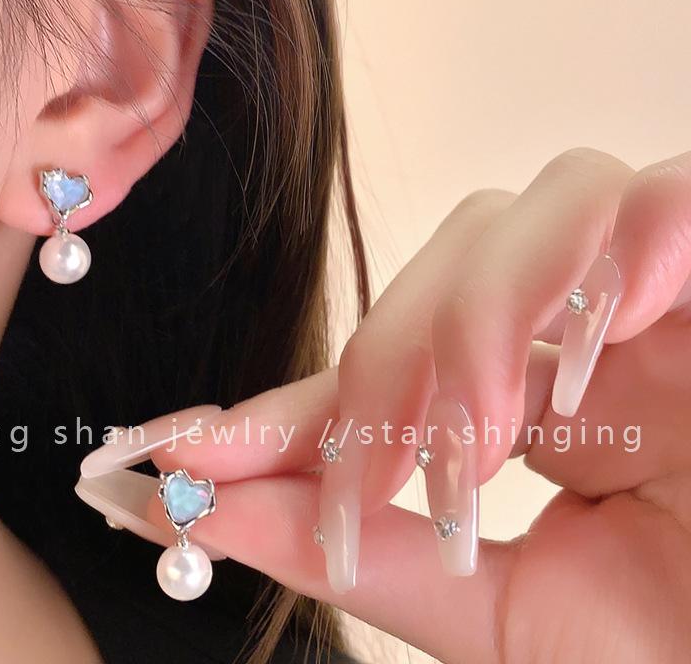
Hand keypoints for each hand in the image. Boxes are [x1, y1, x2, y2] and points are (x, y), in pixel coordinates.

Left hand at [87, 148, 690, 662]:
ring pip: (520, 216)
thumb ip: (375, 557)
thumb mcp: (512, 619)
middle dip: (380, 369)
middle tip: (371, 482)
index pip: (382, 369)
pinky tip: (583, 371)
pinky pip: (655, 204)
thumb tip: (217, 508)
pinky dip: (594, 269)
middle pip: (439, 271)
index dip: (279, 406)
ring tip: (470, 443)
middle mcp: (595, 328)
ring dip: (468, 320)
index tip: (182, 454)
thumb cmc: (680, 646)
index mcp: (543, 407)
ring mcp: (665, 288)